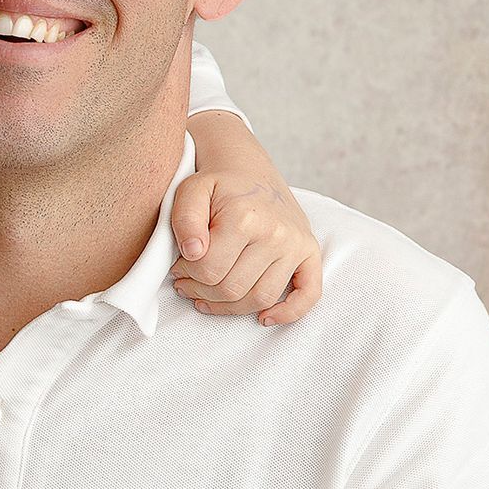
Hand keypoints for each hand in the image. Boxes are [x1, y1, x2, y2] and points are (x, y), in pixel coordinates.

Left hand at [170, 169, 320, 325]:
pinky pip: (309, 293)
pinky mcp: (309, 252)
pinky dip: (289, 313)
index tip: (178, 267)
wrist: (248, 169)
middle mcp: (276, 233)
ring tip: (207, 295)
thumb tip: (193, 253)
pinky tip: (264, 318)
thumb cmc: (217, 184)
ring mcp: (296, 245)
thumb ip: (185, 220)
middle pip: (232, 288)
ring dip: (229, 307)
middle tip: (187, 282)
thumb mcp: (190, 191)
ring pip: (260, 298)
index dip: (185, 274)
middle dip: (202, 291)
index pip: (208, 269)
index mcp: (245, 218)